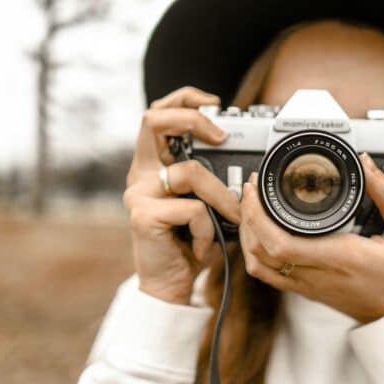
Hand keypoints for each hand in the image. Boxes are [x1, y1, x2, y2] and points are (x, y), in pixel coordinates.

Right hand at [122, 86, 240, 303]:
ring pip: (190, 172)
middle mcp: (140, 174)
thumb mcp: (204, 203)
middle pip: (154, 120)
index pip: (158, 114)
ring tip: (229, 219)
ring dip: (221, 197)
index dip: (184, 99)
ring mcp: (138, 194)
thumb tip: (245, 157)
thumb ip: (210, 178)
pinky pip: (193, 209)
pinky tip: (203, 247)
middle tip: (221, 136)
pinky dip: (209, 229)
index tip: (214, 104)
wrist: (171, 284)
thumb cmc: (190, 242)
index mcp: (153, 165)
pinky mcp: (143, 216)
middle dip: (192, 119)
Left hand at [239, 152, 383, 322]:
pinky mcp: (306, 291)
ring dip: (247, 235)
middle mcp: (318, 274)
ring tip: (251, 206)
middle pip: (261, 251)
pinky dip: (255, 253)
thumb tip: (367, 164)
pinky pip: (268, 275)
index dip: (258, 215)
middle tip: (252, 189)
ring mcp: (308, 286)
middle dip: (247, 216)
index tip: (258, 188)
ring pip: (258, 265)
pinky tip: (260, 232)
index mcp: (340, 257)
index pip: (281, 243)